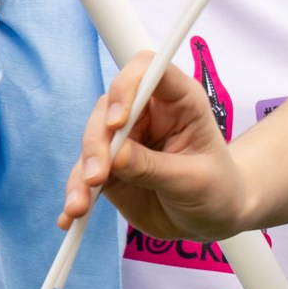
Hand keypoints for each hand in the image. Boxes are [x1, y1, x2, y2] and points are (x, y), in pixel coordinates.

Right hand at [65, 52, 254, 241]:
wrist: (213, 217)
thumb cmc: (217, 189)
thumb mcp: (193, 180)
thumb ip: (154, 167)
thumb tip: (115, 156)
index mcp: (180, 101)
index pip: (149, 70)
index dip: (127, 87)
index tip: (117, 122)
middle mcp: (149, 114)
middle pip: (108, 108)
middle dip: (97, 142)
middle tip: (97, 178)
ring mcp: (126, 139)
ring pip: (91, 141)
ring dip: (82, 173)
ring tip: (80, 206)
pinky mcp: (111, 166)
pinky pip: (85, 173)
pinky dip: (76, 193)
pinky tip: (70, 216)